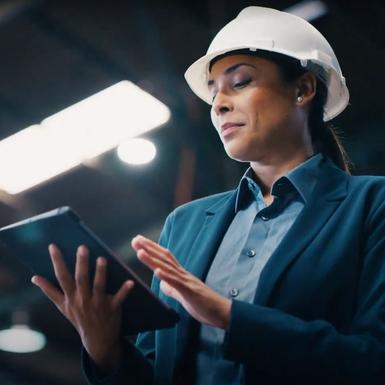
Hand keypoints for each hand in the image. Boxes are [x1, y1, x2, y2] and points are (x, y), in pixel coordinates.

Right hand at [31, 244, 133, 369]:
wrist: (97, 341)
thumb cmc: (79, 319)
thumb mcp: (62, 307)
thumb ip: (49, 291)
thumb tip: (34, 278)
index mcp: (71, 297)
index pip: (61, 277)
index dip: (57, 261)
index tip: (53, 246)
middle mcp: (83, 300)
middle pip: (81, 279)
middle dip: (81, 263)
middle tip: (82, 247)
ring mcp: (98, 305)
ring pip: (98, 287)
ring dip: (100, 273)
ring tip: (102, 259)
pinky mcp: (112, 308)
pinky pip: (119, 299)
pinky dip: (124, 291)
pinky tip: (130, 281)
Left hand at [131, 235, 230, 329]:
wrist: (222, 312)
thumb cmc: (205, 304)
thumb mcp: (184, 295)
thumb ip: (172, 288)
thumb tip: (162, 284)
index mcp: (181, 275)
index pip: (165, 258)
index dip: (152, 249)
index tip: (139, 242)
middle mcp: (183, 274)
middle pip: (164, 258)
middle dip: (149, 249)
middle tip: (135, 240)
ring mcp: (187, 282)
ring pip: (168, 268)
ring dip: (153, 260)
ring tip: (140, 252)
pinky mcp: (190, 292)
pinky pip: (177, 283)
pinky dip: (167, 277)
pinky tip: (157, 272)